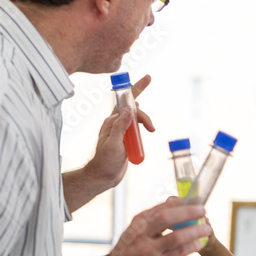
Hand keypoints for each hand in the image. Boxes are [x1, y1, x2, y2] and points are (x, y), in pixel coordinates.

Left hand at [85, 74, 154, 189]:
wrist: (103, 177)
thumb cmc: (105, 162)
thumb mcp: (112, 144)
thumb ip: (120, 127)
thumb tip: (129, 110)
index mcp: (111, 121)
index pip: (125, 101)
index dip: (136, 88)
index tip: (148, 78)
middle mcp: (116, 123)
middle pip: (134, 110)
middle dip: (145, 116)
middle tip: (152, 129)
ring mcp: (122, 131)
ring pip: (138, 120)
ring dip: (145, 123)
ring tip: (150, 132)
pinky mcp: (127, 139)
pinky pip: (137, 130)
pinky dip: (143, 130)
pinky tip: (146, 134)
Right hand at [108, 197, 210, 255]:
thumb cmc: (130, 250)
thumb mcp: (136, 230)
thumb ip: (153, 219)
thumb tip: (175, 203)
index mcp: (139, 222)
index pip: (161, 207)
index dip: (180, 203)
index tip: (194, 200)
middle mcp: (142, 233)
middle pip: (166, 218)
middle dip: (187, 212)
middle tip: (203, 210)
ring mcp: (149, 249)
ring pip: (175, 237)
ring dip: (194, 231)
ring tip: (207, 228)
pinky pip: (177, 253)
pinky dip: (190, 247)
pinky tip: (199, 243)